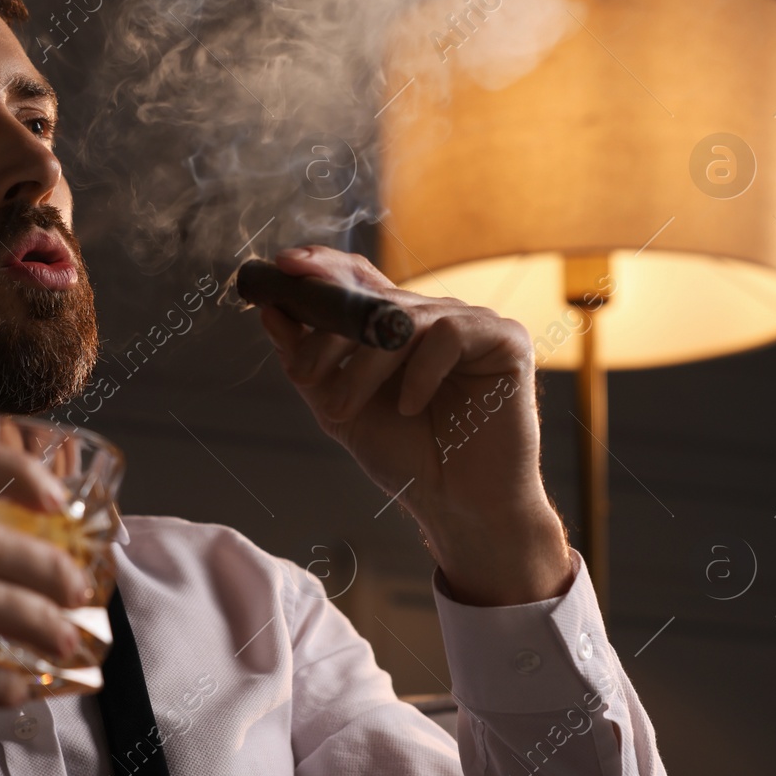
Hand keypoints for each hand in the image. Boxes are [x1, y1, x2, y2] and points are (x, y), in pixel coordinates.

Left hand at [259, 245, 571, 605]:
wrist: (460, 508)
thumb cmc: (408, 460)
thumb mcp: (341, 409)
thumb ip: (308, 363)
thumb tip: (270, 312)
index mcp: (398, 329)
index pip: (359, 280)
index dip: (323, 267)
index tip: (283, 267)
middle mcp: (434, 318)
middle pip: (373, 302)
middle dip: (329, 336)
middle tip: (303, 373)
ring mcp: (471, 325)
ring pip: (404, 320)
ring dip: (364, 367)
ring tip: (343, 409)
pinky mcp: (505, 339)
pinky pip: (450, 334)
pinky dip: (420, 373)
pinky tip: (410, 407)